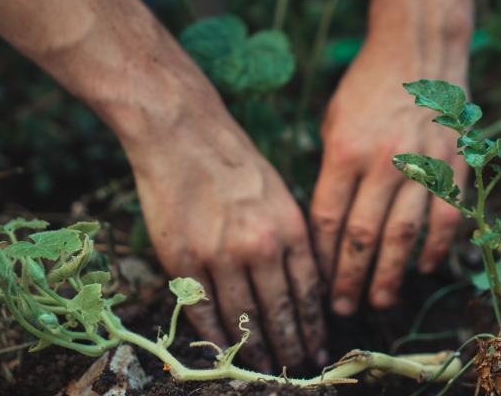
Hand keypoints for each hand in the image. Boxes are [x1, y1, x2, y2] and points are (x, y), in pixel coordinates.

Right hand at [127, 104, 325, 371]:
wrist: (182, 133)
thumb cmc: (234, 160)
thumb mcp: (279, 194)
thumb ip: (292, 239)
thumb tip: (303, 285)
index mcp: (290, 228)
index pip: (308, 293)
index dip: (313, 327)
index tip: (318, 348)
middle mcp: (260, 247)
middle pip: (280, 313)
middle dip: (290, 346)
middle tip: (296, 368)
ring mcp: (220, 256)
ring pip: (242, 319)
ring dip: (255, 349)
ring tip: (264, 367)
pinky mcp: (183, 260)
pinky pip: (203, 311)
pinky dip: (214, 336)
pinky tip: (224, 350)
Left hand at [310, 41, 468, 315]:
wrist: (418, 50)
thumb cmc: (366, 87)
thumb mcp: (333, 122)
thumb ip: (331, 171)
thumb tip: (328, 224)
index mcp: (344, 151)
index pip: (326, 219)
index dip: (320, 257)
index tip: (315, 283)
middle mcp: (382, 162)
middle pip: (362, 237)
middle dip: (349, 279)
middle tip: (342, 309)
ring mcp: (421, 165)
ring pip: (404, 236)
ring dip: (390, 275)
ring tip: (379, 302)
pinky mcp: (452, 164)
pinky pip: (444, 217)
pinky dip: (434, 247)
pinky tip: (422, 268)